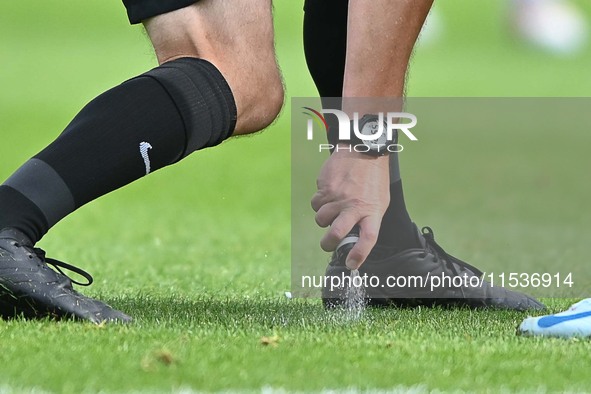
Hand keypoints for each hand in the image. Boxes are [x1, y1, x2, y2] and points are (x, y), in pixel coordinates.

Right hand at [311, 146, 389, 269]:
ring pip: (321, 219)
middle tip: (327, 244)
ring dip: (323, 219)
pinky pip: (315, 204)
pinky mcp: (325, 188)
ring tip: (332, 209)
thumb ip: (368, 219)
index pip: (368, 239)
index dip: (359, 255)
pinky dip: (319, 203)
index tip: (351, 265)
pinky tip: (329, 194)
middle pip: (336, 233)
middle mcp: (355, 206)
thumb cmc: (373, 180)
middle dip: (328, 244)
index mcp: (372, 211)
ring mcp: (338, 196)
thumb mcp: (379, 201)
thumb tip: (353, 240)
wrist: (363, 150)